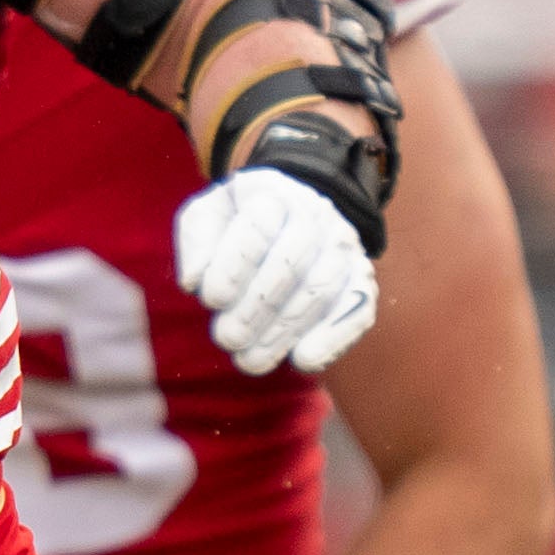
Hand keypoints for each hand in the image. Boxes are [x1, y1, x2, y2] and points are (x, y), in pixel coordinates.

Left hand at [175, 165, 379, 374]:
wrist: (292, 216)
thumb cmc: (239, 224)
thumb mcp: (208, 217)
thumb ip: (197, 241)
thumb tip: (194, 282)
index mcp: (274, 194)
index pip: (259, 225)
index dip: (234, 265)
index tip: (211, 299)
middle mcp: (317, 215)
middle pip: (293, 261)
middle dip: (256, 306)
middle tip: (227, 339)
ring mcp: (343, 248)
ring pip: (322, 288)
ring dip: (284, 330)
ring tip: (250, 360)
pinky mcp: (361, 281)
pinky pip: (358, 308)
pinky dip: (334, 337)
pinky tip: (303, 361)